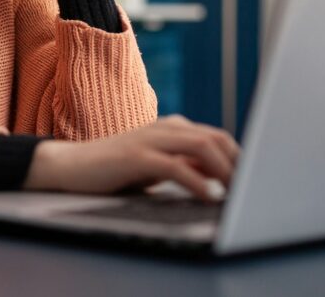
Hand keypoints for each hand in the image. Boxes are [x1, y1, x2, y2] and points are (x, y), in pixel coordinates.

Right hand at [23, 115, 239, 201]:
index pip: (218, 137)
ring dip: (224, 170)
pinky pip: (175, 166)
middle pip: (216, 138)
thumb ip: (187, 165)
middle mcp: (164, 128)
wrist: (71, 166)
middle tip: (250, 189)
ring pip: (200, 146)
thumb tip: (223, 176)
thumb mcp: (157, 166)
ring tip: (236, 193)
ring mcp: (149, 139)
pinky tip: (207, 196)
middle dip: (238, 164)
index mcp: (172, 128)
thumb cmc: (116, 169)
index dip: (240, 158)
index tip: (253, 181)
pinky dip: (196, 181)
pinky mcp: (135, 156)